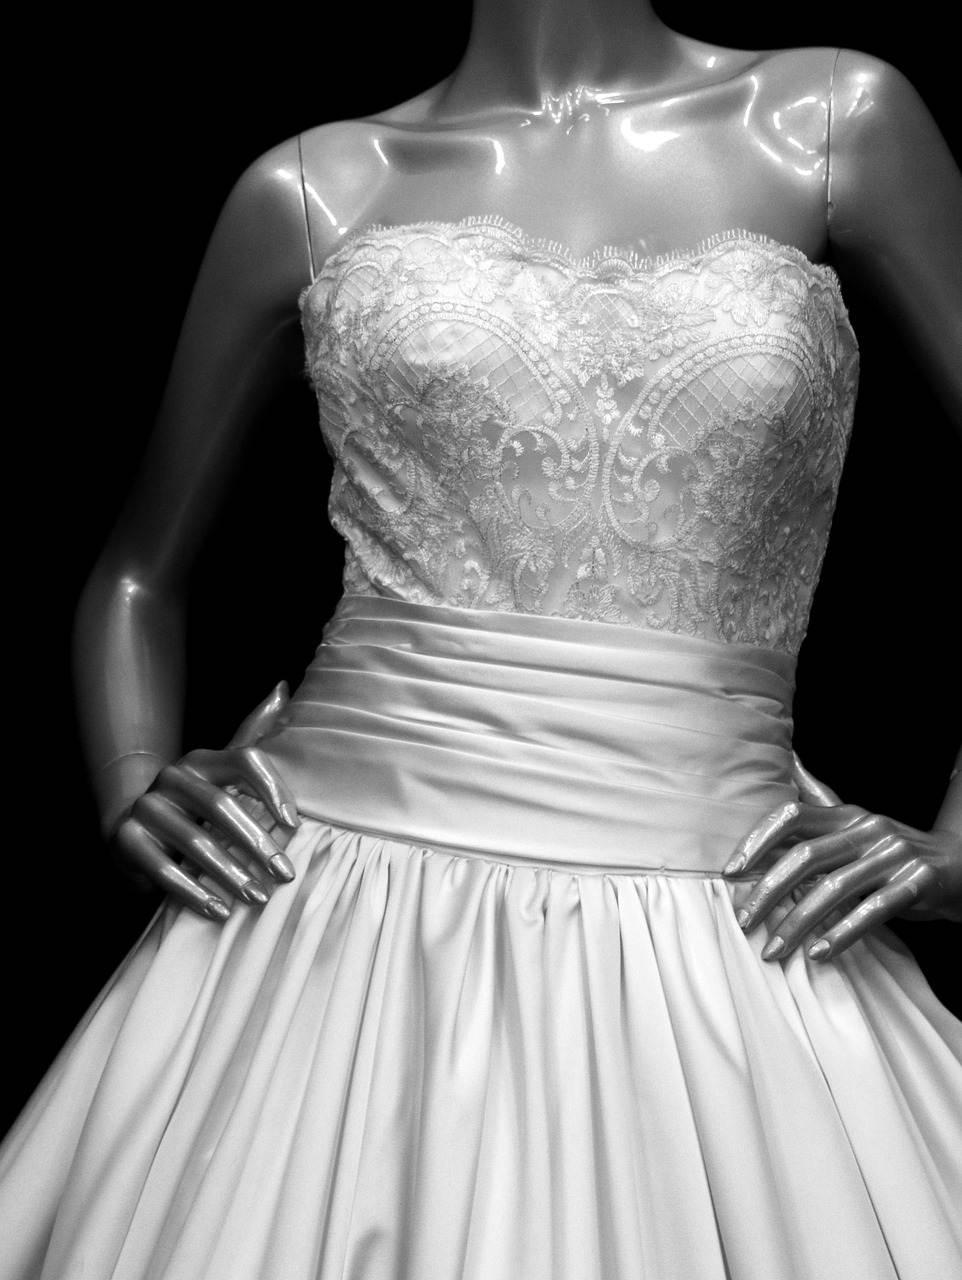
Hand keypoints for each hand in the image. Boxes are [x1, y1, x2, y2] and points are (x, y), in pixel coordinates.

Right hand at [109, 681, 300, 922]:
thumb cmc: (200, 798)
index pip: (245, 761)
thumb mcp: (226, 766)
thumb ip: (256, 732)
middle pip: (222, 807)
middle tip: (285, 875)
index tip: (295, 826)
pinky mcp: (125, 839)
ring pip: (195, 842)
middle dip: (257, 844)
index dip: (272, 789)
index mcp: (204, 758)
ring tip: (257, 897)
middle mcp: (173, 775)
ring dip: (230, 873)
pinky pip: (163, 869)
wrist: (133, 819)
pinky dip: (193, 893)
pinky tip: (218, 911)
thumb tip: (284, 687)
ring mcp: (146, 806)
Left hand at [722, 751, 961, 962]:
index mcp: (844, 814)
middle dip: (768, 891)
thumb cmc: (890, 849)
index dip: (757, 841)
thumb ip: (818, 797)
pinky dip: (843, 934)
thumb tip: (788, 757)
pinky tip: (818, 953)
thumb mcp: (854, 820)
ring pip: (835, 889)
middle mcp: (866, 829)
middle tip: (743, 922)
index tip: (730, 874)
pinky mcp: (917, 883)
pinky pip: (873, 910)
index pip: (791, 815)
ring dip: (798, 923)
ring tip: (773, 949)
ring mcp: (893, 855)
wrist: (958, 865)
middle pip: (806, 856)